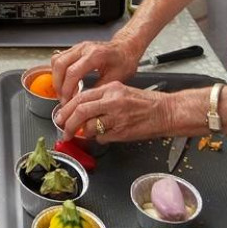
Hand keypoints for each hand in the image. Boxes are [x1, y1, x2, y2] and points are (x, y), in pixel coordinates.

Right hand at [50, 37, 138, 102]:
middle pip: (60, 65)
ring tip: (62, 92)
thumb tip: (84, 101)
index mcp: (95, 55)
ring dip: (56, 78)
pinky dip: (58, 71)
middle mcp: (84, 48)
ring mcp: (78, 47)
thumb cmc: (124, 61)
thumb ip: (98, 89)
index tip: (67, 101)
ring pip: (56, 60)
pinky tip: (63, 82)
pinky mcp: (75, 49)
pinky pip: (59, 58)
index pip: (72, 72)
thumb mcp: (115, 78)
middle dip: (58, 85)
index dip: (67, 89)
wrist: (126, 48)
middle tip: (62, 98)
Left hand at [55, 80, 170, 144]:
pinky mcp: (122, 131)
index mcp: (111, 89)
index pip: (81, 97)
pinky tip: (103, 135)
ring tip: (82, 134)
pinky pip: (102, 137)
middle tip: (63, 130)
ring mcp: (117, 117)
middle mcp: (113, 101)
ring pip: (89, 126)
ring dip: (82, 133)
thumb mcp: (121, 92)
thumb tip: (82, 111)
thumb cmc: (145, 103)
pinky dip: (98, 138)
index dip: (67, 108)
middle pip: (81, 111)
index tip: (60, 117)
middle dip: (68, 123)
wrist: (165, 112)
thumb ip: (101, 99)